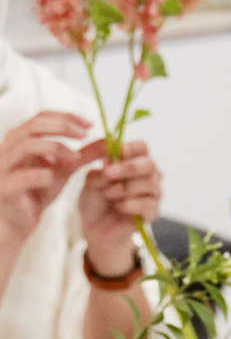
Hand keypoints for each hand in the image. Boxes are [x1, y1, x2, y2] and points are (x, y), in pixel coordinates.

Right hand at [0, 112, 90, 248]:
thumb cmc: (38, 192)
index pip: (41, 117)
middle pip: (33, 125)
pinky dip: (42, 175)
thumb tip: (110, 140)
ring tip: (75, 159)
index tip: (90, 124)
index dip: (66, 117)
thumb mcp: (65, 170)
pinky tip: (53, 179)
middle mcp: (7, 149)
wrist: (20, 221)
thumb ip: (85, 155)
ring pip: (27, 146)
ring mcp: (2, 167)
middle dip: (62, 126)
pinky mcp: (3, 188)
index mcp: (20, 140)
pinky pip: (21, 177)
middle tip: (85, 135)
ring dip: (55, 148)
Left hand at [76, 138, 161, 275]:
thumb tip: (109, 159)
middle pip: (149, 164)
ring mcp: (153, 194)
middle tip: (109, 173)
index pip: (142, 147)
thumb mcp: (90, 182)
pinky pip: (148, 204)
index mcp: (133, 162)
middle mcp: (148, 176)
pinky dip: (130, 203)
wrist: (94, 229)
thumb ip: (100, 169)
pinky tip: (118, 206)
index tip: (117, 152)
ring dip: (125, 188)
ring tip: (107, 194)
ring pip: (150, 184)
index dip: (132, 148)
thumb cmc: (94, 202)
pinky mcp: (153, 212)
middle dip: (129, 167)